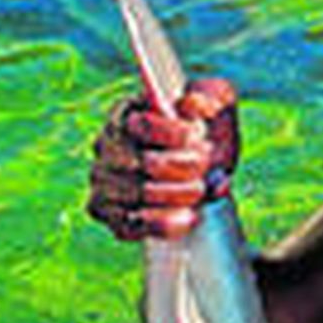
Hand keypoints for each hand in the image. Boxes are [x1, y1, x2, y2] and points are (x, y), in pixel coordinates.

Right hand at [88, 77, 239, 240]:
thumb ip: (212, 97)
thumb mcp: (218, 108)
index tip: (195, 136)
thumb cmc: (208, 135)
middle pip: (142, 162)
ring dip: (177, 196)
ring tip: (200, 191)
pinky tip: (187, 219)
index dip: (169, 132)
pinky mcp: (108, 214)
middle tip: (204, 168)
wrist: (208, 176)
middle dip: (183, 167)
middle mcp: (107, 146)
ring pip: (137, 194)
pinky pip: (129, 224)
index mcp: (127, 114)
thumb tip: (193, 103)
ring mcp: (104, 181)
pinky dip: (163, 224)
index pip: (140, 124)